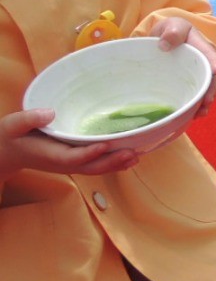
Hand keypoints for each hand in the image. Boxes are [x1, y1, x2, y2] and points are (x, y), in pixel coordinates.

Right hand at [0, 108, 138, 180]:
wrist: (7, 151)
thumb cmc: (11, 136)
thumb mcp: (13, 125)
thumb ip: (29, 119)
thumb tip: (50, 112)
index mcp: (51, 155)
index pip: (74, 157)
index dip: (90, 153)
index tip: (106, 144)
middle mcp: (64, 163)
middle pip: (92, 166)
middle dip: (112, 161)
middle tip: (133, 153)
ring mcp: (70, 164)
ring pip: (97, 168)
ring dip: (117, 164)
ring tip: (137, 156)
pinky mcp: (74, 160)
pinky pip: (96, 164)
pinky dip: (113, 162)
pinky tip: (129, 157)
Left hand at [150, 16, 215, 114]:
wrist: (164, 40)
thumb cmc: (171, 31)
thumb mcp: (172, 25)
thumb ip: (173, 31)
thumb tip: (165, 45)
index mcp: (202, 45)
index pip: (210, 53)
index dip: (213, 62)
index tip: (215, 71)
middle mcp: (204, 62)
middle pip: (211, 77)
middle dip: (211, 89)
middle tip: (207, 101)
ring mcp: (199, 74)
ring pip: (206, 89)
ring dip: (204, 102)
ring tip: (200, 113)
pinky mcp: (192, 84)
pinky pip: (196, 95)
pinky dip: (195, 106)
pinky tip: (192, 116)